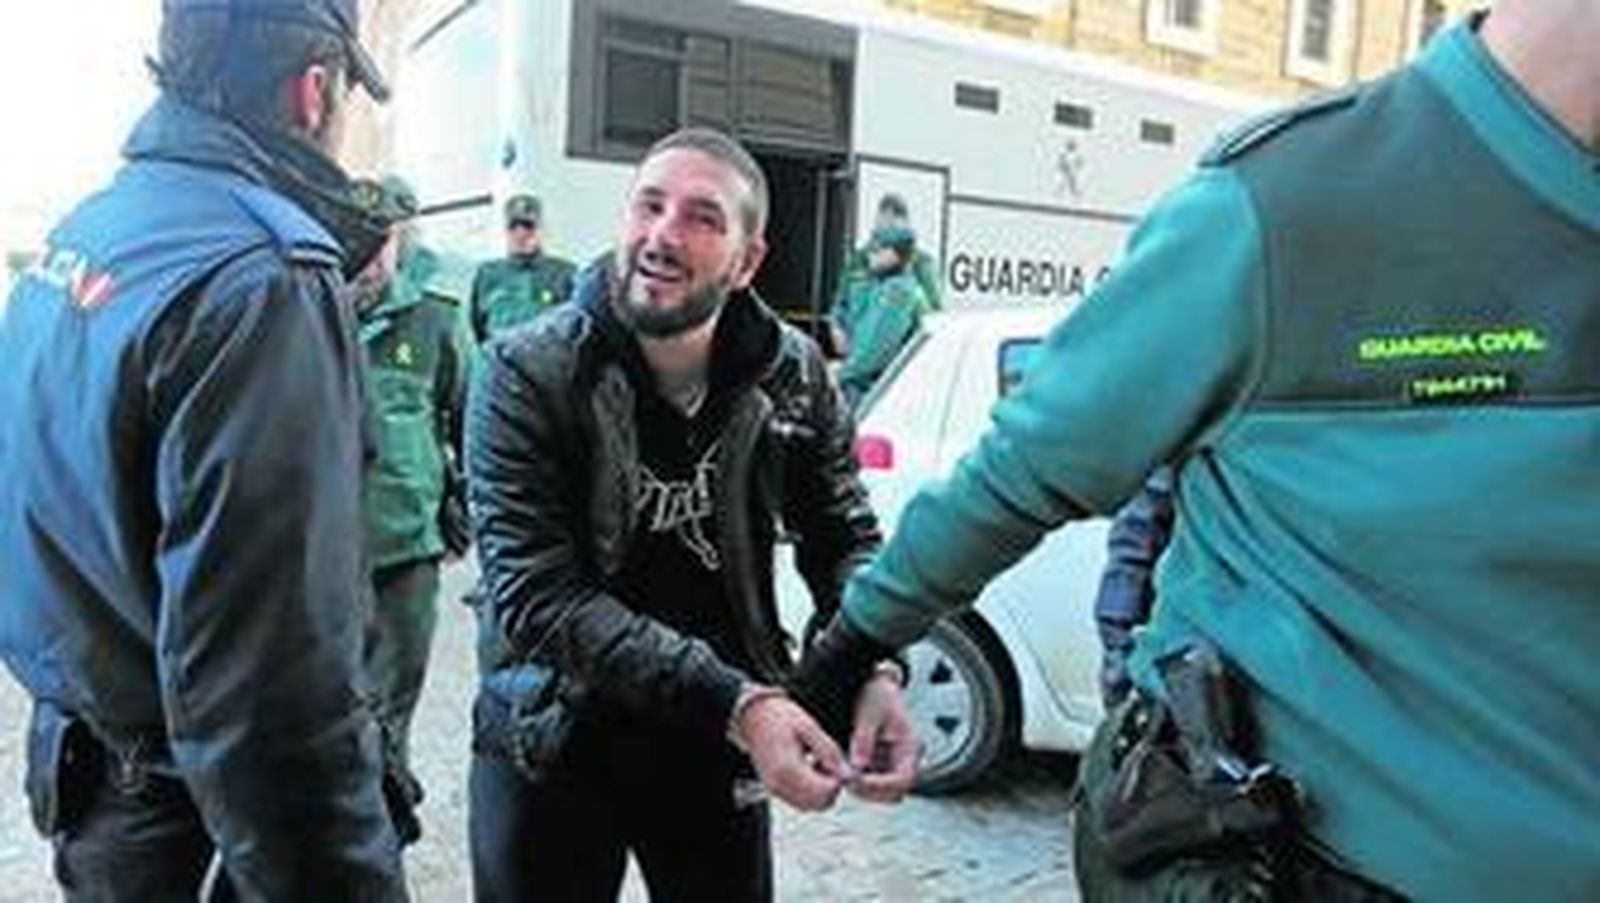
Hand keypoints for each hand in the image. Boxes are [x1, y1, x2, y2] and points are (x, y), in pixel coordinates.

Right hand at [734, 692, 845, 811]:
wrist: (754, 716)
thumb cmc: (779, 717)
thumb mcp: (809, 727)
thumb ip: (828, 751)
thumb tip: (846, 772)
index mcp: (787, 768)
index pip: (825, 791)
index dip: (837, 778)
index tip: (835, 760)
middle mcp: (779, 784)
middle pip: (819, 803)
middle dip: (831, 786)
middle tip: (827, 762)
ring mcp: (774, 789)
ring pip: (811, 805)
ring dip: (821, 790)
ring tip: (817, 763)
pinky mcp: (774, 789)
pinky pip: (800, 801)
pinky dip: (810, 791)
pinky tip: (808, 769)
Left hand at [845, 673, 916, 802]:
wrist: (872, 684)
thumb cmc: (876, 693)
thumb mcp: (869, 711)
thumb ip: (863, 739)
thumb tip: (857, 765)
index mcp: (910, 746)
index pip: (903, 779)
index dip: (880, 785)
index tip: (856, 781)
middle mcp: (903, 759)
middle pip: (893, 792)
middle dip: (868, 790)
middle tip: (844, 780)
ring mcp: (891, 764)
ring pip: (880, 791)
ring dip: (861, 788)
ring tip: (839, 775)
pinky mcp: (877, 765)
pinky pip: (869, 782)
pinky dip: (856, 780)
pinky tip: (840, 770)